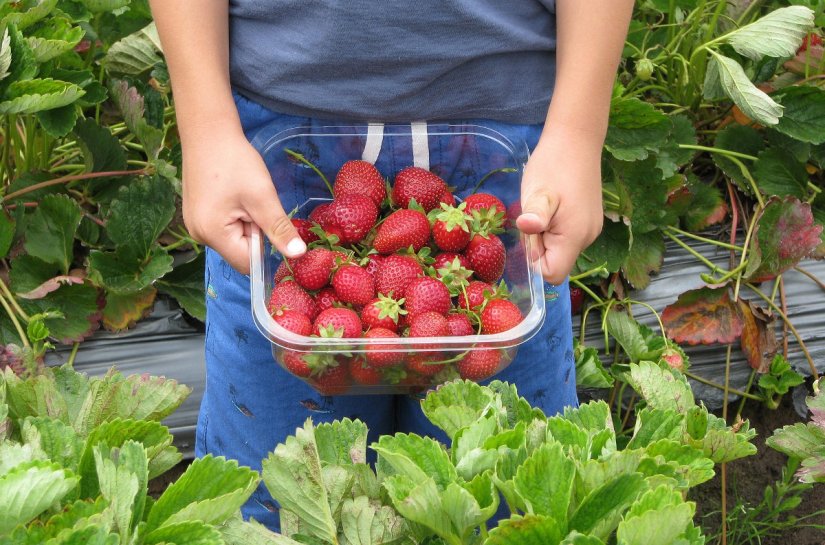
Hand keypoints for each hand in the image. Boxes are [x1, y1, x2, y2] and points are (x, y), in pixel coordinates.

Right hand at [181, 127, 305, 273]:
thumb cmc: (234, 161)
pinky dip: (237, 216)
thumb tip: (298, 254)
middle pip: (240, 252)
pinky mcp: (197, 216)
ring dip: (247, 224)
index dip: (265, 249)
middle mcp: (199, 236)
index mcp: (212, 234)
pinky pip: (225, 228)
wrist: (207, 132)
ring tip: (245, 196)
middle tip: (256, 203)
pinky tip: (235, 195)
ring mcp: (195, 226)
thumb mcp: (262, 196)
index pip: (247, 263)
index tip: (271, 223)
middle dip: (255, 233)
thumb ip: (279, 229)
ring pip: (234, 239)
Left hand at [516, 127, 603, 284]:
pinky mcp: (588, 220)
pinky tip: (551, 204)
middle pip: (556, 262)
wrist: (576, 139)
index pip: (552, 274)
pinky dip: (554, 227)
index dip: (534, 262)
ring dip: (545, 235)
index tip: (529, 235)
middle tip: (534, 215)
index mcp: (575, 237)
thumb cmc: (554, 165)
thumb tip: (527, 229)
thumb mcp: (538, 191)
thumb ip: (534, 216)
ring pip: (560, 249)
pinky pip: (566, 236)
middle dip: (538, 246)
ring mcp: (590, 229)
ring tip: (542, 206)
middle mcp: (588, 238)